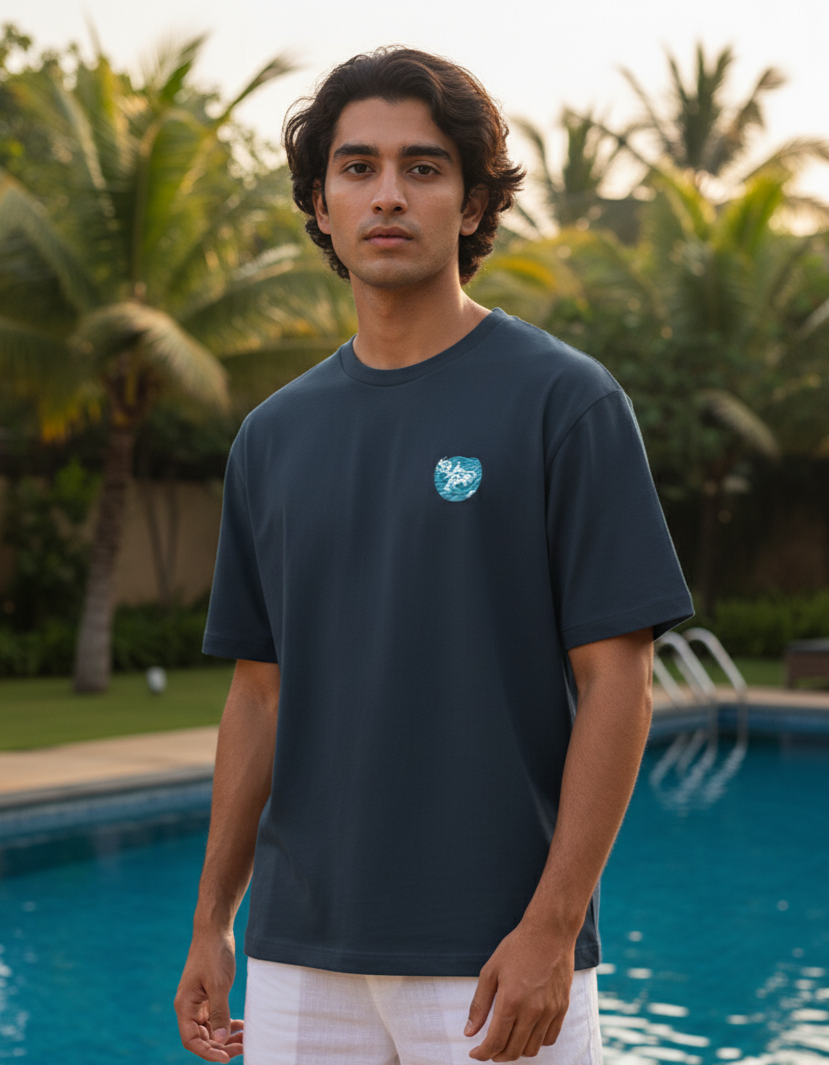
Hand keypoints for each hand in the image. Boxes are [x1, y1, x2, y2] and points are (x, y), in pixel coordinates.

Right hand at [174, 928, 244, 1060]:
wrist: (214, 930)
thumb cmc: (213, 954)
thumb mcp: (218, 985)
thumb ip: (219, 1013)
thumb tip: (220, 1041)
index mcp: (185, 1006)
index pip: (192, 1040)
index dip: (207, 1052)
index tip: (226, 1058)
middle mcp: (189, 1007)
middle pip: (202, 1038)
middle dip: (221, 1046)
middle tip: (242, 1047)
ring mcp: (199, 1001)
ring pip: (210, 1029)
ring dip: (225, 1037)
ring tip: (245, 1039)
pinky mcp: (208, 995)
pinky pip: (215, 1017)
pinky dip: (227, 1024)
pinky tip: (241, 1026)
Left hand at [464, 920, 574, 1060]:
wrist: (550, 932)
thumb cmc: (517, 948)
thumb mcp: (490, 971)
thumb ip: (479, 1004)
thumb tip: (469, 1032)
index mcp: (511, 1001)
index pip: (495, 1042)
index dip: (482, 1053)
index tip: (475, 1053)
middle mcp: (532, 1011)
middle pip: (513, 1051)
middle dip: (497, 1055)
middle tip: (488, 1049)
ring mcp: (550, 1011)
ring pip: (532, 1049)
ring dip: (516, 1051)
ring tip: (507, 1041)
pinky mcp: (562, 1008)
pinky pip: (549, 1038)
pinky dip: (536, 1042)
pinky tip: (526, 1032)